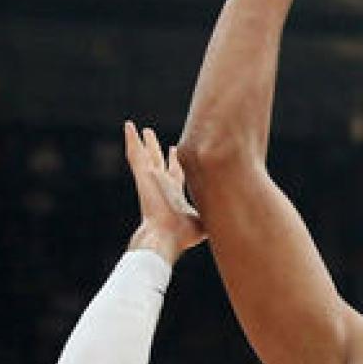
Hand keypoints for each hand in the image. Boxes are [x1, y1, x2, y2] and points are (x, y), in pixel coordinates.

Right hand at [123, 121, 204, 263]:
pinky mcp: (143, 176)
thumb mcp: (204, 222)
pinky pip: (135, 154)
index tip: (175, 149)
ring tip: (136, 128)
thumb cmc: (183, 235)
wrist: (165, 237)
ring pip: (144, 156)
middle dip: (155, 149)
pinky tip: (129, 126)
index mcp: (174, 194)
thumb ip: (214, 214)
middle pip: (157, 161)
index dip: (175, 162)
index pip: (175, 173)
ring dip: (141, 142)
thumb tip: (233, 217)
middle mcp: (161, 185)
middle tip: (151, 134)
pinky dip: (131, 140)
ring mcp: (150, 180)